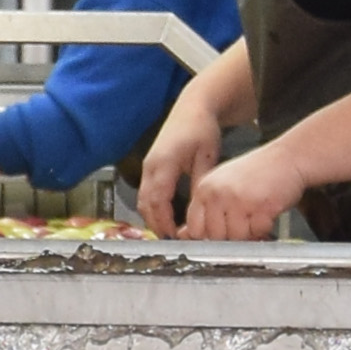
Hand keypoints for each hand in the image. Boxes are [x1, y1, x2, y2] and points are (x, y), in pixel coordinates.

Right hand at [137, 93, 225, 234]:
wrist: (192, 108)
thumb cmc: (202, 129)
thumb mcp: (207, 156)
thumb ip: (199, 183)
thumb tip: (198, 209)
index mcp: (163, 164)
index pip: (158, 200)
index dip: (164, 221)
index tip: (174, 236)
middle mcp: (150, 167)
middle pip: (146, 204)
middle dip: (156, 224)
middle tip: (171, 241)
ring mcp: (147, 167)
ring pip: (143, 200)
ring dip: (153, 217)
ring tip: (168, 233)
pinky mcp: (150, 167)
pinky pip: (146, 193)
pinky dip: (153, 207)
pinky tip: (166, 216)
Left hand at [167, 145, 308, 242]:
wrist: (289, 156)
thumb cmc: (258, 172)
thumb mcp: (223, 185)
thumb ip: (204, 209)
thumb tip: (185, 234)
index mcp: (205, 189)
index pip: (194, 228)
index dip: (208, 236)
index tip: (221, 233)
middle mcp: (218, 194)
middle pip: (216, 237)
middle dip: (231, 236)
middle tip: (244, 221)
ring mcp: (239, 200)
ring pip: (237, 237)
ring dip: (250, 233)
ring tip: (256, 215)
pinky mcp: (260, 206)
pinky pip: (258, 231)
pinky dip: (265, 227)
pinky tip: (267, 212)